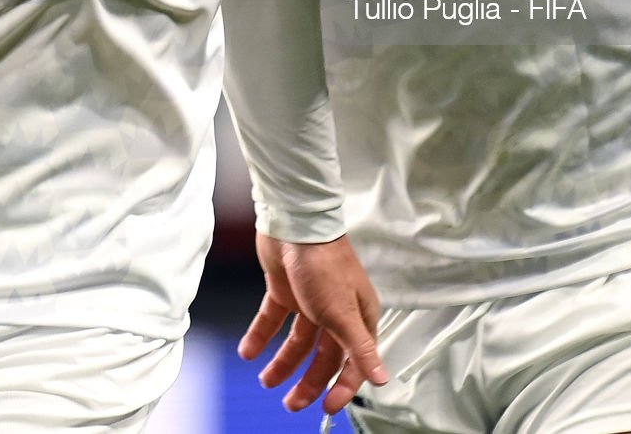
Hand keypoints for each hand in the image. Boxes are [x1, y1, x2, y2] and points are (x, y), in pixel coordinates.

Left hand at [239, 232, 388, 415]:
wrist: (295, 223)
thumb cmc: (326, 263)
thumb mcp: (344, 313)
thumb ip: (360, 349)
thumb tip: (382, 379)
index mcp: (357, 318)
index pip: (353, 362)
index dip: (341, 387)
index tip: (327, 408)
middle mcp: (336, 312)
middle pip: (323, 356)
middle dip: (308, 381)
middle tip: (291, 404)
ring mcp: (309, 301)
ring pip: (297, 342)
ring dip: (283, 363)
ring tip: (266, 381)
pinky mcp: (285, 290)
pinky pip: (272, 320)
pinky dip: (260, 336)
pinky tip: (248, 351)